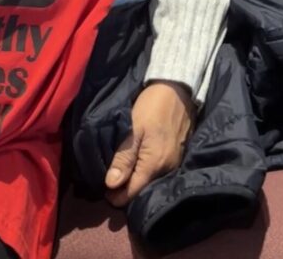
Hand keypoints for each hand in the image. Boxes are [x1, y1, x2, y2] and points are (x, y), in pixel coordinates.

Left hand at [104, 81, 195, 206]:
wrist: (177, 88)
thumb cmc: (152, 106)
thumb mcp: (133, 129)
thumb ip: (123, 158)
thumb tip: (111, 185)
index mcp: (155, 165)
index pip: (131, 195)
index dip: (115, 195)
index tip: (104, 186)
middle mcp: (168, 169)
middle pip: (142, 190)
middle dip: (126, 188)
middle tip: (113, 173)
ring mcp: (175, 163)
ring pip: (151, 182)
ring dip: (137, 179)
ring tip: (125, 167)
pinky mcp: (179, 155)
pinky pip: (160, 172)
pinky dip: (147, 170)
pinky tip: (140, 160)